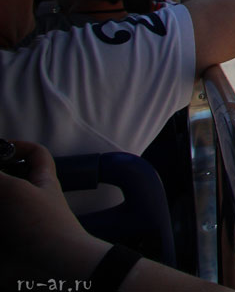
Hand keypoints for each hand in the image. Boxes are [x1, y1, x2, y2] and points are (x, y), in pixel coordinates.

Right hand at [0, 141, 106, 277]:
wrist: (51, 267)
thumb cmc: (42, 224)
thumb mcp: (16, 189)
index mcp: (41, 181)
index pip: (36, 155)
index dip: (19, 146)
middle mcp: (28, 199)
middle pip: (9, 179)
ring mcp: (16, 221)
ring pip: (1, 202)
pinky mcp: (5, 242)